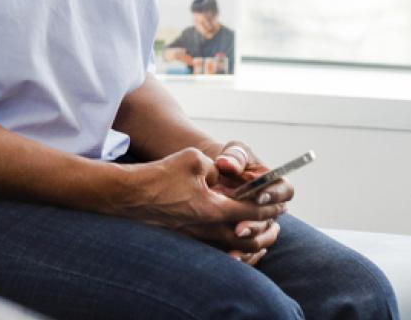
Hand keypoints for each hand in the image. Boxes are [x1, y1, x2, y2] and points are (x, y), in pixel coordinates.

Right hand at [112, 149, 288, 263]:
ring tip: (261, 235)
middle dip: (267, 231)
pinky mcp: (188, 241)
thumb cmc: (159, 176)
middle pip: (250, 241)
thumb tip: (225, 178)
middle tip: (276, 223)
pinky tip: (233, 238)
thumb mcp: (195, 160)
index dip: (271, 207)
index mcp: (214, 210)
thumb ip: (218, 169)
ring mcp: (197, 239)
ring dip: (252, 242)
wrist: (128, 197)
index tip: (282, 203)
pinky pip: (219, 251)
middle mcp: (208, 231)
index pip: (254, 213)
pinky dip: (233, 248)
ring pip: (235, 250)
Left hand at [208, 141, 291, 264]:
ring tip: (234, 239)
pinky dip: (242, 254)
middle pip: (272, 219)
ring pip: (263, 237)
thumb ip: (234, 156)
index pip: (285, 191)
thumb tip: (226, 164)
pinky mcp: (246, 238)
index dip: (274, 195)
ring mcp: (259, 224)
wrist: (213, 177)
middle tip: (240, 227)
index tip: (259, 197)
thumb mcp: (234, 152)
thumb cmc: (230, 161)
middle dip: (256, 223)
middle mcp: (271, 207)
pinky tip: (230, 256)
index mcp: (275, 185)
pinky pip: (250, 251)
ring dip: (250, 240)